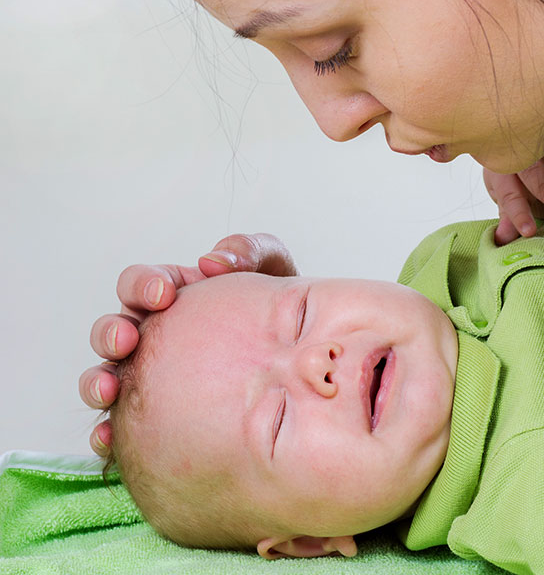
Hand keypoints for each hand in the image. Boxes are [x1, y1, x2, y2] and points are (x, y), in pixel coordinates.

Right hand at [80, 233, 296, 454]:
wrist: (302, 357)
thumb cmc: (278, 306)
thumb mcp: (271, 268)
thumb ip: (248, 251)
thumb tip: (213, 260)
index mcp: (171, 296)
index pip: (141, 285)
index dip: (143, 286)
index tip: (162, 294)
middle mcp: (151, 335)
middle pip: (112, 330)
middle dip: (111, 333)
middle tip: (125, 340)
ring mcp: (148, 374)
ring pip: (105, 375)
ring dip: (96, 381)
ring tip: (107, 390)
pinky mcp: (155, 413)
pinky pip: (120, 424)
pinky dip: (105, 431)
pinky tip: (109, 438)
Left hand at [484, 119, 543, 244]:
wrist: (515, 144)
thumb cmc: (512, 178)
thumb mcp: (508, 198)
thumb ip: (508, 217)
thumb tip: (503, 239)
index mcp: (500, 172)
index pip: (509, 194)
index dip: (518, 214)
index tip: (530, 232)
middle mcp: (519, 151)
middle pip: (528, 167)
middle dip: (542, 184)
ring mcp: (541, 136)